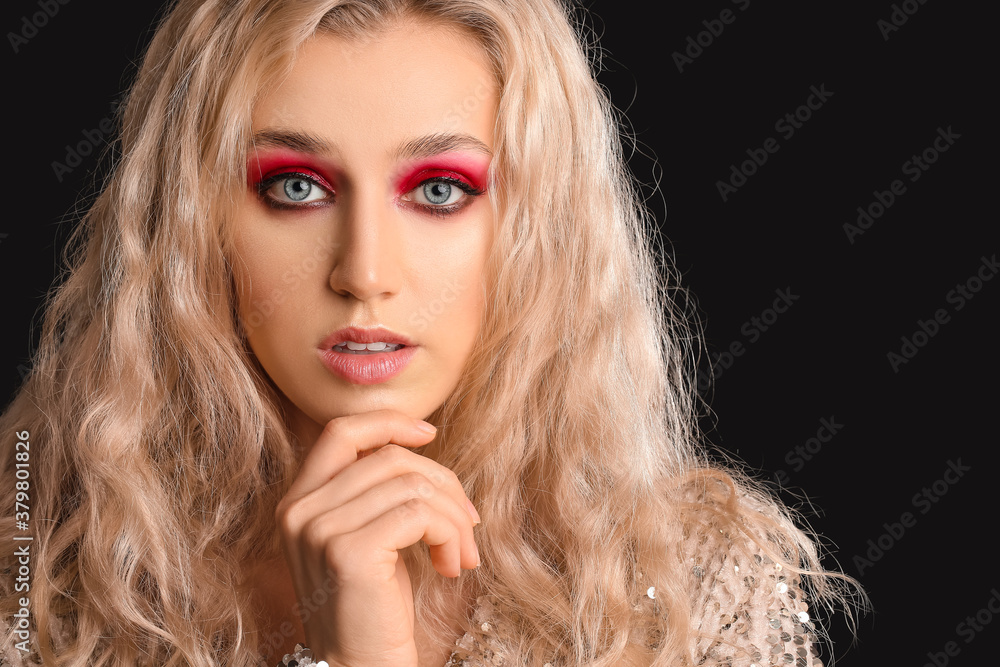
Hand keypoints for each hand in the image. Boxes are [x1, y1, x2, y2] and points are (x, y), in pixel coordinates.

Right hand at [274, 409, 480, 666]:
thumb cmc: (373, 605)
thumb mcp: (368, 535)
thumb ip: (375, 490)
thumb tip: (421, 443)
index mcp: (299, 500)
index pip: (341, 431)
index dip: (389, 422)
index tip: (430, 433)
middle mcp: (300, 510)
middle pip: (390, 457)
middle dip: (444, 484)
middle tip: (469, 524)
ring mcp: (319, 530)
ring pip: (412, 484)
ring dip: (454, 517)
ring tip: (462, 553)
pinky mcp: (349, 552)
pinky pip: (420, 514)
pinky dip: (450, 535)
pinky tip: (451, 566)